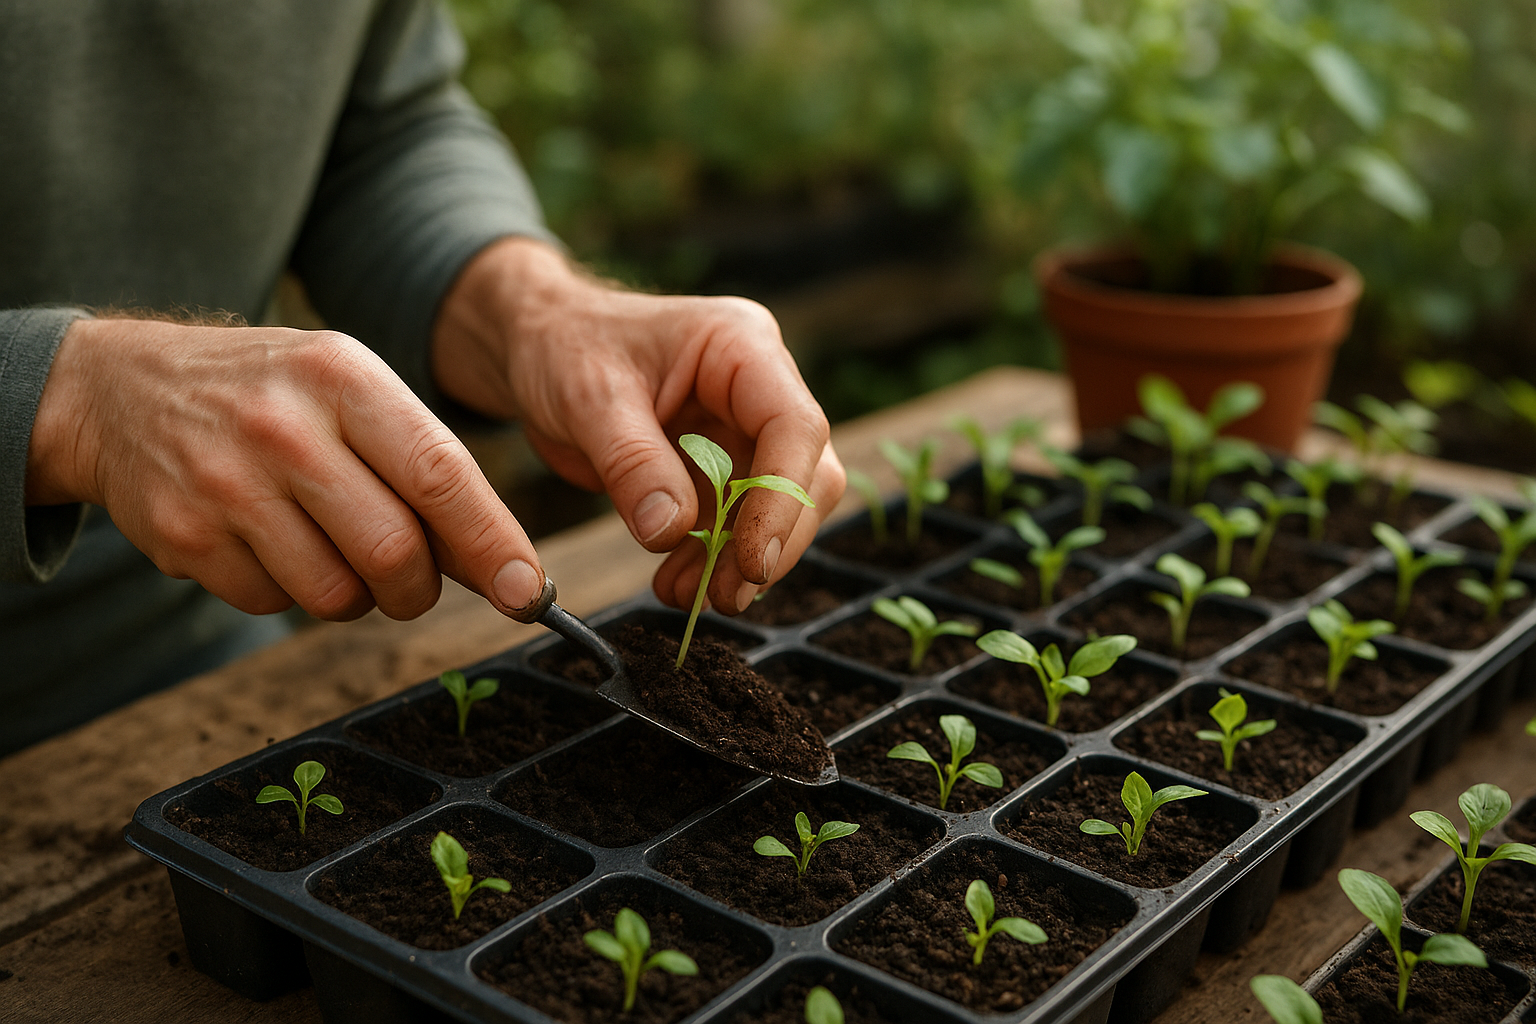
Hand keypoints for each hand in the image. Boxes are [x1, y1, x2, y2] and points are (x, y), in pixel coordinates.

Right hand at [26, 318, 546, 620]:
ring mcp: (226, 485)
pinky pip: (273, 605)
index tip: (530, 591)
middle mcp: (283, 427)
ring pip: (336, 595)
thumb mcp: (351, 392)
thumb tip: (505, 566)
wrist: (120, 389)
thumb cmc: (272, 397)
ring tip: (333, 548)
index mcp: (343, 378)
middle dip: (418, 587)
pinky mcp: (184, 537)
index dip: (493, 543)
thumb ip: (427, 467)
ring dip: (356, 596)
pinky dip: (289, 593)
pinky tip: (270, 544)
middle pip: (393, 552)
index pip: (439, 474)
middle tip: (411, 577)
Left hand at [433, 237, 844, 613]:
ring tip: (683, 594)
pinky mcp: (718, 467)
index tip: (751, 560)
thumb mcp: (588, 396)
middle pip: (802, 476)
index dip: (782, 500)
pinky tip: (673, 582)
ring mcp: (741, 429)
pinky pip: (732, 522)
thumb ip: (632, 461)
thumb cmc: (564, 345)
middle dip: (767, 541)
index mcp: (743, 347)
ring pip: (773, 509)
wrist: (536, 345)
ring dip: (735, 561)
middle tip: (724, 595)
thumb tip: (669, 530)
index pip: (794, 428)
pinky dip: (709, 559)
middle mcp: (757, 388)